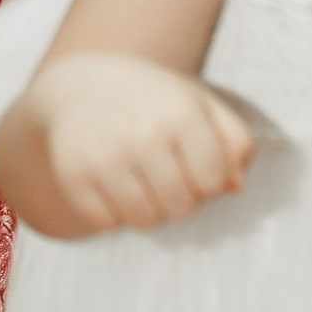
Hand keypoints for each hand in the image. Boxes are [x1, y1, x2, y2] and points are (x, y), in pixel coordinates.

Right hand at [3, 51, 253, 237]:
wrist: (79, 87)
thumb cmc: (151, 101)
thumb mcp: (199, 103)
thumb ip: (234, 140)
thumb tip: (236, 185)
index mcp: (180, 113)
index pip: (212, 182)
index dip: (208, 183)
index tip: (193, 166)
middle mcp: (142, 135)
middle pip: (181, 208)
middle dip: (180, 200)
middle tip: (165, 176)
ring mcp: (105, 158)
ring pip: (145, 221)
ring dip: (148, 210)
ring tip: (141, 182)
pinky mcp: (75, 177)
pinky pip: (108, 224)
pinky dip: (113, 213)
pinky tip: (112, 185)